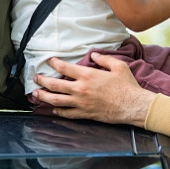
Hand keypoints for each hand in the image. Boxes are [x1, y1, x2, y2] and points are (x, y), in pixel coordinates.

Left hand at [32, 53, 155, 126]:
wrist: (132, 105)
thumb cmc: (127, 86)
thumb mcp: (119, 66)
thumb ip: (104, 59)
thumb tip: (94, 55)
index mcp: (88, 75)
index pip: (65, 68)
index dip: (54, 63)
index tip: (50, 60)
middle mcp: (81, 89)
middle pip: (54, 85)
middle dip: (42, 80)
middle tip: (36, 78)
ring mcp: (81, 103)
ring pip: (56, 100)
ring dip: (43, 96)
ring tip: (36, 94)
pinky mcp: (84, 114)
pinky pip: (66, 113)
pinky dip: (58, 111)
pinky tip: (53, 109)